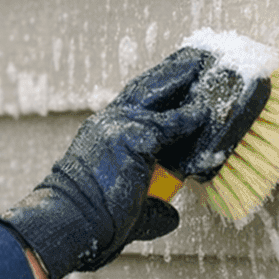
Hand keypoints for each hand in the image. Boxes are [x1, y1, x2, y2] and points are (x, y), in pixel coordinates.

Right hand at [0, 45, 267, 278]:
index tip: (175, 77)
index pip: (133, 103)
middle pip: (144, 88)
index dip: (156, 89)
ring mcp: (120, 127)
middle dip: (171, 71)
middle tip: (193, 56)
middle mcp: (108, 122)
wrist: (70, 222)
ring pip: (157, 93)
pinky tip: (208, 110)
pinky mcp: (136, 138)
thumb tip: (172, 215)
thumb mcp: (120, 205)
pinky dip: (193, 116)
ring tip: (203, 62)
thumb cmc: (88, 220)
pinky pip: (174, 123)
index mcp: (101, 133)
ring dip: (182, 76)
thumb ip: (150, 205)